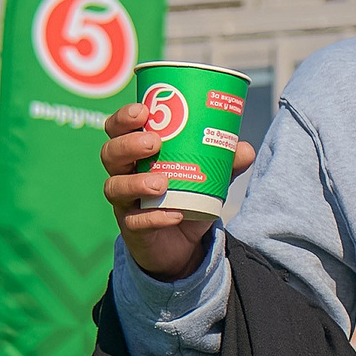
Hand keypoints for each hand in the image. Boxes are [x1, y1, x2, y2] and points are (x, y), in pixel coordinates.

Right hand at [101, 101, 254, 280]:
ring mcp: (125, 203)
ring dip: (136, 182)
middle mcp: (124, 174)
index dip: (123, 118)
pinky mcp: (132, 229)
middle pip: (110, 153)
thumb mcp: (209, 178)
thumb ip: (225, 164)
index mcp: (137, 154)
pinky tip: (174, 215)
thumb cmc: (188, 198)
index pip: (118, 130)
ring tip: (161, 182)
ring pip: (115, 187)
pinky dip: (154, 218)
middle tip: (154, 143)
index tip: (143, 111)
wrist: (184, 245)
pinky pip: (135, 222)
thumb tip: (244, 148)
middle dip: (128, 145)